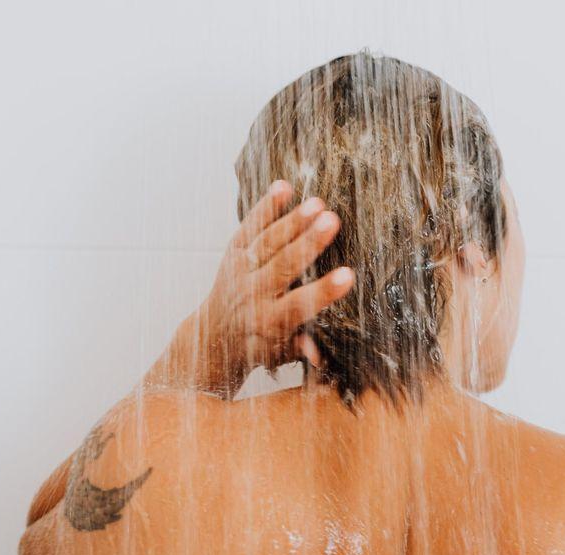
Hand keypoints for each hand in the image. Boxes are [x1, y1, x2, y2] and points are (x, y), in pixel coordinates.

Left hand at [168, 180, 353, 396]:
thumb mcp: (280, 356)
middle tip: (332, 221)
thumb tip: (319, 357)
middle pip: (283, 265)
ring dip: (293, 221)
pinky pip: (250, 226)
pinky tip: (284, 187)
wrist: (215, 335)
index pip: (299, 305)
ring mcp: (240, 270)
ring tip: (318, 203)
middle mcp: (253, 293)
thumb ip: (300, 350)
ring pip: (268, 242)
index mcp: (270, 321)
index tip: (349, 276)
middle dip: (308, 242)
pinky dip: (266, 207)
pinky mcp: (233, 252)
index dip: (324, 291)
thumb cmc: (260, 346)